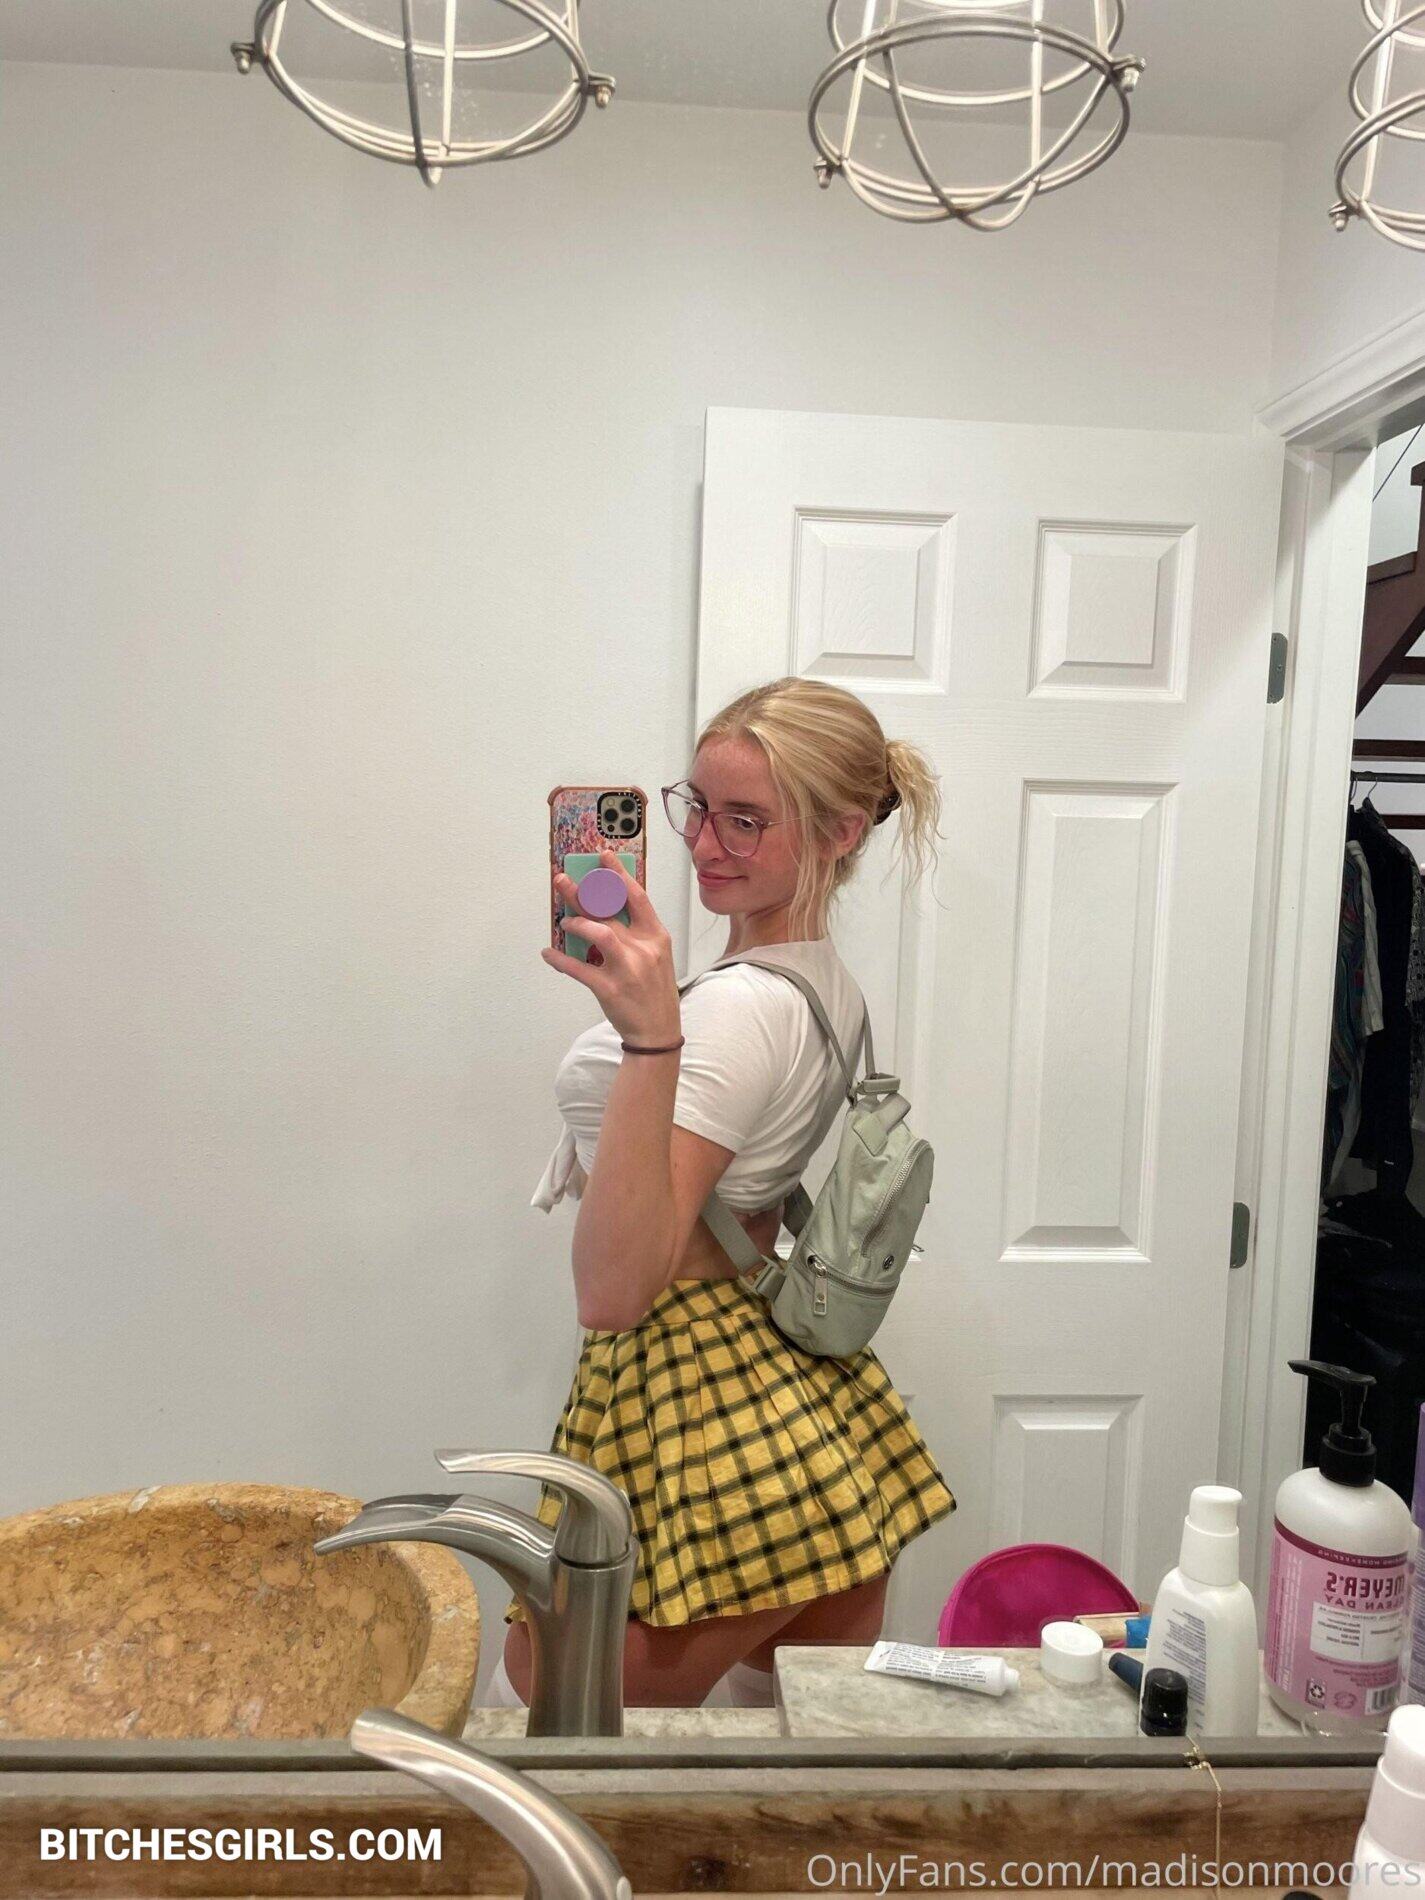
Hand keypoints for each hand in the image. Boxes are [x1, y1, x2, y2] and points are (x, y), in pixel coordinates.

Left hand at [543, 848, 681, 1044]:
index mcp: (656, 937)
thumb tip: (603, 909)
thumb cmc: (654, 991)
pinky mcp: (609, 989)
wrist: (658, 1031)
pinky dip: (560, 960)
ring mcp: (627, 969)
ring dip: (577, 923)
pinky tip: (549, 953)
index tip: (603, 855)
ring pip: (598, 934)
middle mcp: (643, 949)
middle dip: (584, 893)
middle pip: (610, 911)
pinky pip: (579, 969)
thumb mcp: (656, 956)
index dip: (618, 873)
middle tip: (563, 880)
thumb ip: (635, 932)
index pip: (636, 897)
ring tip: (564, 920)